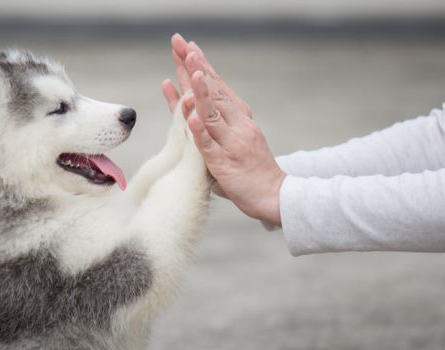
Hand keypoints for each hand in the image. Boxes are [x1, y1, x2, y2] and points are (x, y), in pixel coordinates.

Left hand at [162, 34, 285, 225]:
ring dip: (200, 92)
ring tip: (190, 72)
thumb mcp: (237, 139)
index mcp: (239, 118)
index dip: (203, 67)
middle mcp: (237, 125)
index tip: (190, 47)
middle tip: (184, 46)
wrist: (275, 195)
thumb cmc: (252, 168)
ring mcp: (231, 143)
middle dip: (196, 68)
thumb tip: (196, 112)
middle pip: (213, 92)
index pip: (218, 87)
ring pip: (212, 114)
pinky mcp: (224, 163)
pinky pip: (209, 146)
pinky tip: (191, 118)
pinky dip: (199, 132)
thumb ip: (217, 125)